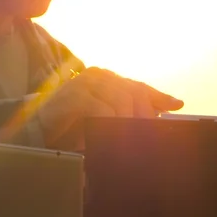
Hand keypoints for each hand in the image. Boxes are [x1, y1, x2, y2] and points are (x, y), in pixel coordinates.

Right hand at [36, 67, 182, 149]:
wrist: (39, 129)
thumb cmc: (74, 125)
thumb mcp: (106, 118)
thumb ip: (129, 114)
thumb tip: (168, 109)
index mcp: (108, 78)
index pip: (139, 86)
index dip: (159, 97)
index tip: (177, 106)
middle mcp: (98, 75)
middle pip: (133, 93)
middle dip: (144, 116)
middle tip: (149, 137)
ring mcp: (85, 82)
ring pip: (120, 99)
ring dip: (128, 122)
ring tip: (132, 141)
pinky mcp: (73, 95)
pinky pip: (100, 108)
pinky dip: (109, 123)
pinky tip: (112, 136)